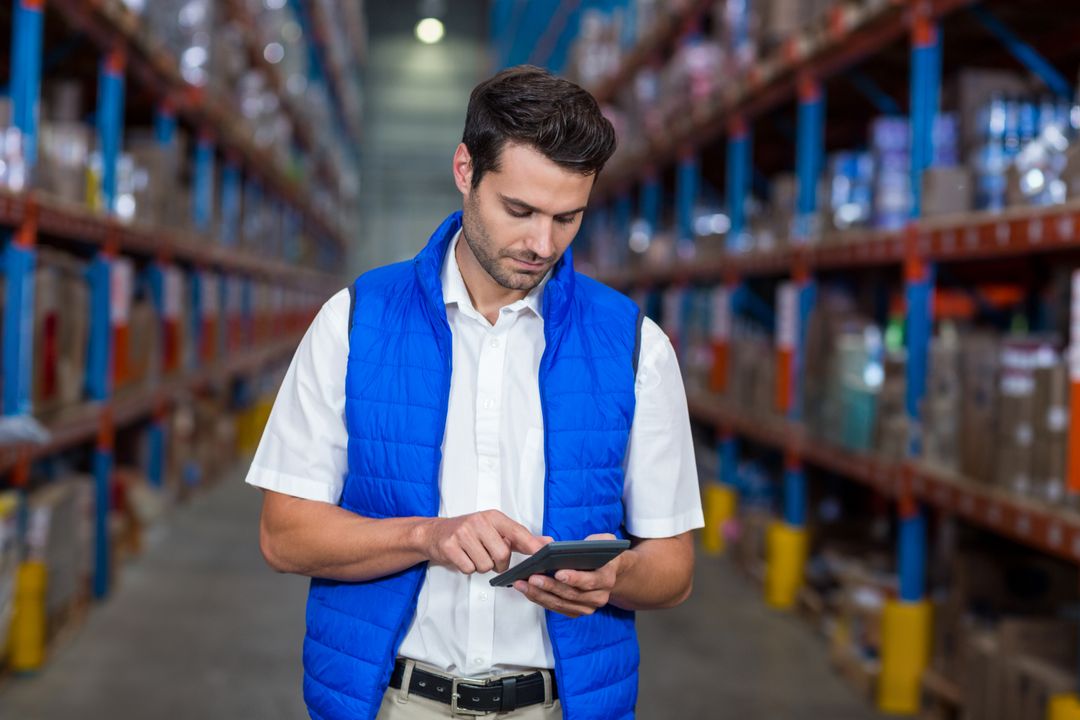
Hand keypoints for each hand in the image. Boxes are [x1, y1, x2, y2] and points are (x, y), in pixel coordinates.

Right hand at [421, 510, 550, 573]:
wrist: (435, 533)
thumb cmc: (469, 532)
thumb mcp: (495, 529)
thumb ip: (521, 538)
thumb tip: (547, 542)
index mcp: (493, 517)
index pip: (517, 531)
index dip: (531, 544)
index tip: (544, 552)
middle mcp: (479, 521)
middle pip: (502, 555)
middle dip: (498, 563)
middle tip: (489, 556)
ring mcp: (463, 533)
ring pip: (485, 565)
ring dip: (481, 566)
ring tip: (473, 554)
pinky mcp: (450, 546)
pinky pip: (469, 569)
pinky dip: (467, 568)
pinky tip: (463, 557)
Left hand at [513, 533, 630, 617]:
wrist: (610, 572)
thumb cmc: (602, 555)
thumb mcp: (603, 541)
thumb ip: (593, 541)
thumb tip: (571, 547)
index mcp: (607, 578)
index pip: (590, 581)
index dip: (574, 578)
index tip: (558, 573)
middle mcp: (599, 596)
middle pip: (571, 594)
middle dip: (549, 586)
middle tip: (532, 577)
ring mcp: (588, 606)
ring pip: (561, 603)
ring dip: (540, 594)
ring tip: (523, 584)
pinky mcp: (576, 611)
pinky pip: (556, 607)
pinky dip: (540, 599)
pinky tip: (528, 589)